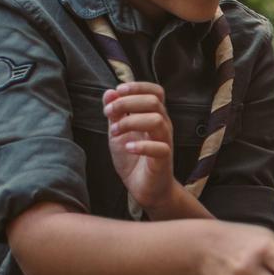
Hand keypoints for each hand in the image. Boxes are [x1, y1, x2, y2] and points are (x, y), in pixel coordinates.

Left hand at [105, 82, 178, 212]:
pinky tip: (127, 148)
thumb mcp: (118, 132)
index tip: (117, 91)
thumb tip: (109, 92)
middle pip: (154, 101)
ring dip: (130, 122)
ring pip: (157, 120)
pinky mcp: (164, 159)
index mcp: (154, 115)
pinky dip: (140, 145)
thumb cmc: (133, 158)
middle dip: (127, 102)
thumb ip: (115, 113)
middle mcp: (163, 125)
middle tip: (108, 113)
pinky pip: (159, 147)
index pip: (156, 91)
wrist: (143, 188)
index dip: (138, 86)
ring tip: (114, 132)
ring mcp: (165, 141)